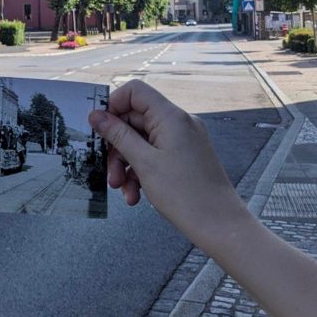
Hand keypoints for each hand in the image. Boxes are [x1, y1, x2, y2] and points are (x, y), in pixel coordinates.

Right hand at [88, 80, 245, 243]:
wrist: (220, 225)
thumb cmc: (185, 194)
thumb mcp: (144, 163)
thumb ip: (118, 135)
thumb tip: (96, 115)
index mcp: (171, 117)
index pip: (135, 91)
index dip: (113, 105)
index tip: (100, 129)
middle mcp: (179, 123)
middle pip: (135, 120)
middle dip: (117, 146)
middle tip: (109, 172)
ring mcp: (183, 140)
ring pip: (142, 141)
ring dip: (127, 164)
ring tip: (122, 189)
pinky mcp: (184, 157)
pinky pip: (155, 155)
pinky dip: (141, 172)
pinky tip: (135, 195)